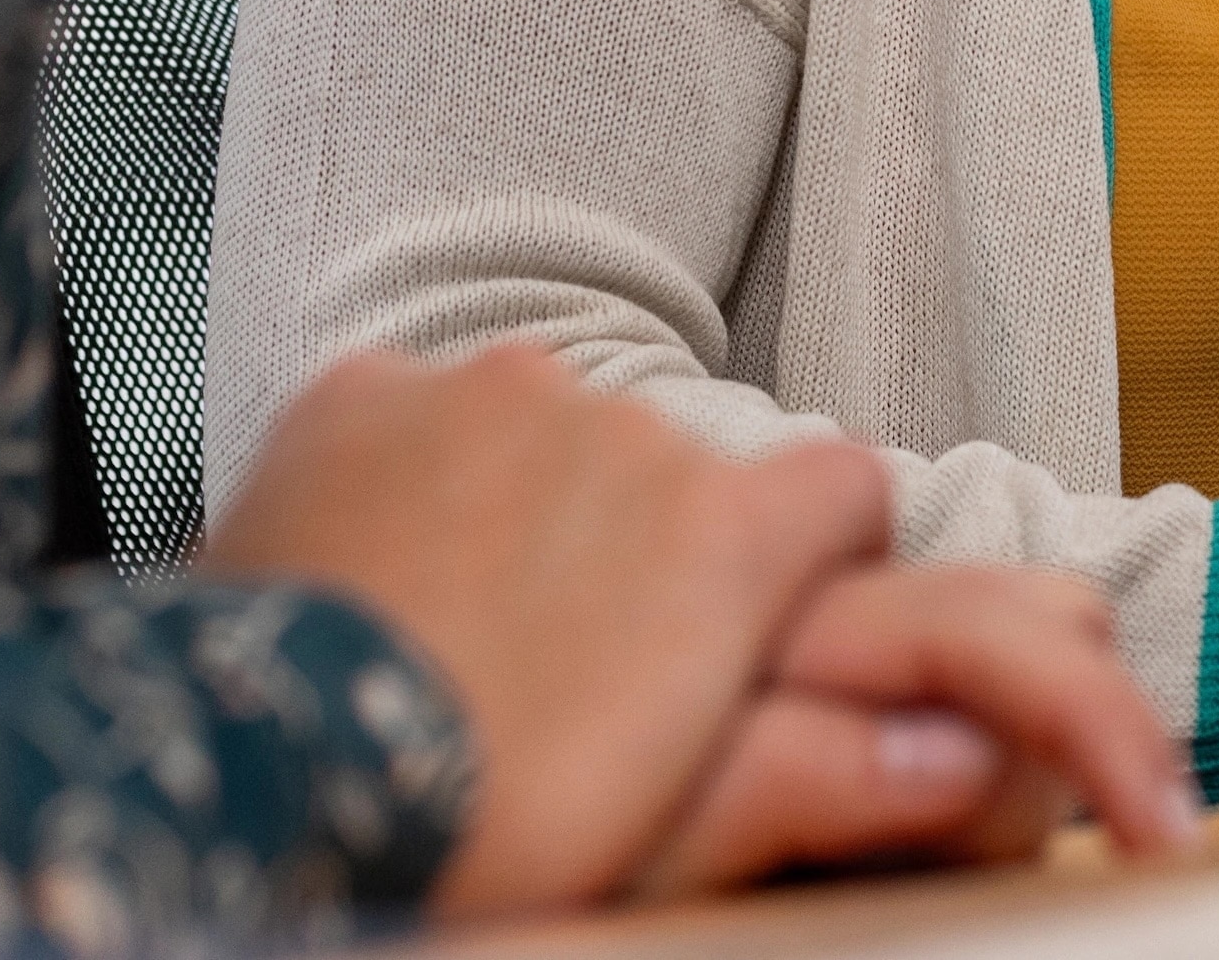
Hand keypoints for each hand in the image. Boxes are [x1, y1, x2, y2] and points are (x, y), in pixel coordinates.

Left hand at [203, 346, 1188, 912]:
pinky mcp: (365, 389)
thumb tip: (961, 759)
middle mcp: (625, 431)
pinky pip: (418, 412)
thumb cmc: (475, 827)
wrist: (256, 780)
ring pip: (547, 431)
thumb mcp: (665, 830)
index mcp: (722, 535)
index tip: (758, 620)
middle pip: (683, 466)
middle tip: (568, 662)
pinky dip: (408, 474)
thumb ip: (822, 770)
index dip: (816, 556)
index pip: (846, 484)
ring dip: (526, 500)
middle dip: (646, 543)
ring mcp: (486, 395)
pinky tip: (373, 572)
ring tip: (455, 621)